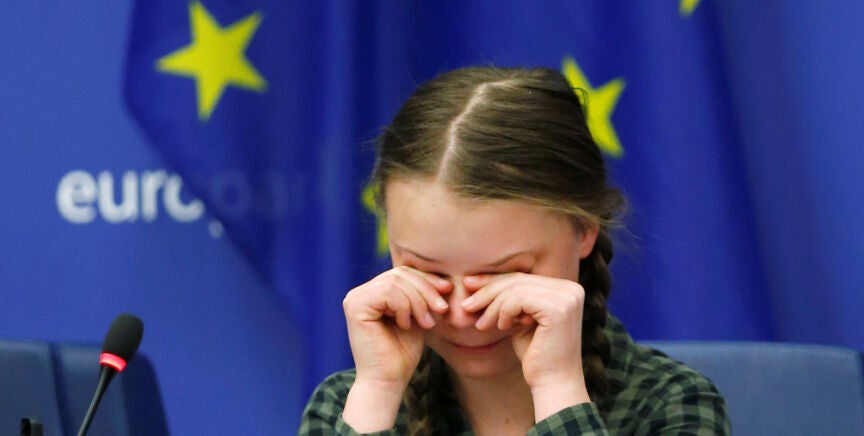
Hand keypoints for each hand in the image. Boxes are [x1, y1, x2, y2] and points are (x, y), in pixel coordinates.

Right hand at [341, 266, 450, 430]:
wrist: (388, 381)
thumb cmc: (403, 353)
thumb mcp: (417, 317)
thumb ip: (422, 296)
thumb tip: (444, 278)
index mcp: (373, 293)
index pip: (403, 273)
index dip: (427, 279)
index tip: (448, 291)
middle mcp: (360, 293)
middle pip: (400, 274)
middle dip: (426, 290)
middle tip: (441, 309)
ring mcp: (354, 298)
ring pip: (396, 282)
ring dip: (418, 301)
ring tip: (427, 323)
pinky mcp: (354, 306)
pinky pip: (388, 292)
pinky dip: (404, 307)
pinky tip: (406, 325)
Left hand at [462, 273, 590, 417]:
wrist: (553, 384)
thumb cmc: (536, 355)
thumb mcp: (520, 320)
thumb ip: (510, 299)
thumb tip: (476, 280)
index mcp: (567, 288)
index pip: (524, 278)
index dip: (494, 281)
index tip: (468, 285)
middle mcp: (572, 289)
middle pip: (519, 280)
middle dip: (488, 291)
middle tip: (466, 305)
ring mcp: (568, 297)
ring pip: (516, 289)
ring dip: (492, 307)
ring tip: (482, 325)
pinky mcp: (558, 308)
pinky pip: (518, 299)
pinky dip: (503, 312)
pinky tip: (501, 327)